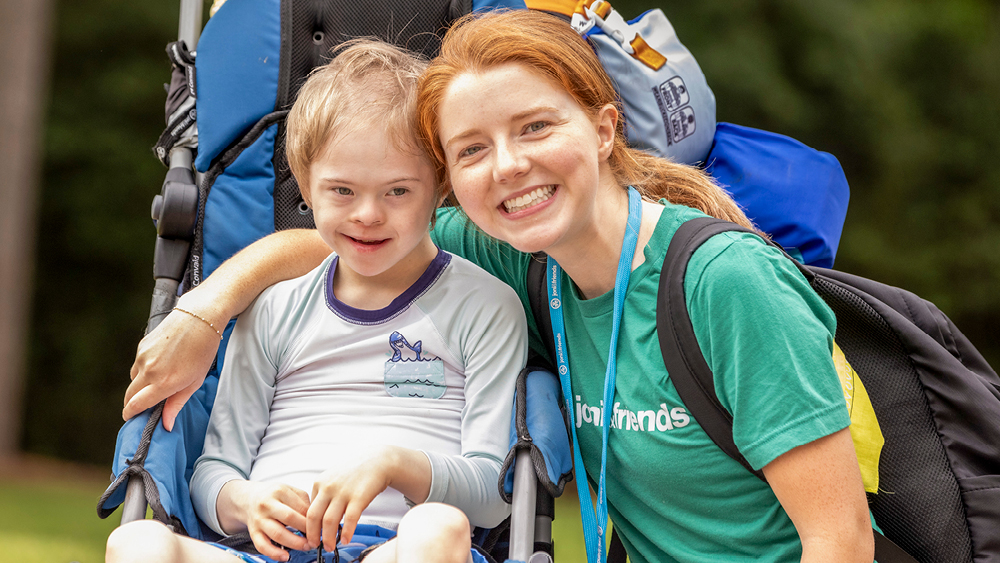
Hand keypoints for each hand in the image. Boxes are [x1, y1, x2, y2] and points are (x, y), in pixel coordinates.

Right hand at [122, 306, 221, 429]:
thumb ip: (176, 404)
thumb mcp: (195, 381)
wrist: (200, 317)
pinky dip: (144, 369)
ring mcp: (143, 357)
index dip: (130, 415)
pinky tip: (161, 364)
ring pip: (133, 379)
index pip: (136, 405)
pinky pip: (137, 365)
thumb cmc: (203, 351)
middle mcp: (149, 371)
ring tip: (160, 381)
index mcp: (163, 383)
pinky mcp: (141, 346)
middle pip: (129, 395)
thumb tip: (166, 425)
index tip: (131, 419)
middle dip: (132, 403)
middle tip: (143, 407)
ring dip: (140, 385)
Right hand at [220, 480, 310, 560]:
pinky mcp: (253, 532)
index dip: (313, 519)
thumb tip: (316, 517)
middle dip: (306, 530)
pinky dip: (274, 553)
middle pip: (290, 518)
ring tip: (306, 546)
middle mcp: (267, 505)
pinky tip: (285, 556)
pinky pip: (262, 545)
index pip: (301, 507)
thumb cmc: (272, 495)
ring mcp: (259, 519)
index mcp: (279, 491)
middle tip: (315, 538)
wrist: (248, 498)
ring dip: (295, 543)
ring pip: (277, 534)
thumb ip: (303, 500)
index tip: (321, 526)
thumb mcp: (288, 490)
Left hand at [306, 446, 429, 549]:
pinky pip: (349, 519)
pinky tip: (346, 540)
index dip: (308, 525)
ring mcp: (343, 492)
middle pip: (313, 517)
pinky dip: (347, 533)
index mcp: (319, 483)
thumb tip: (318, 517)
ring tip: (329, 547)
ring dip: (328, 538)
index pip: (308, 509)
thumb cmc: (356, 472)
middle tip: (314, 546)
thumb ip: (324, 495)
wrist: (378, 461)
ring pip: (329, 521)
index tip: (311, 535)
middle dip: (313, 535)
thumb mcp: (333, 478)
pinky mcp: (359, 497)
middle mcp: (328, 487)